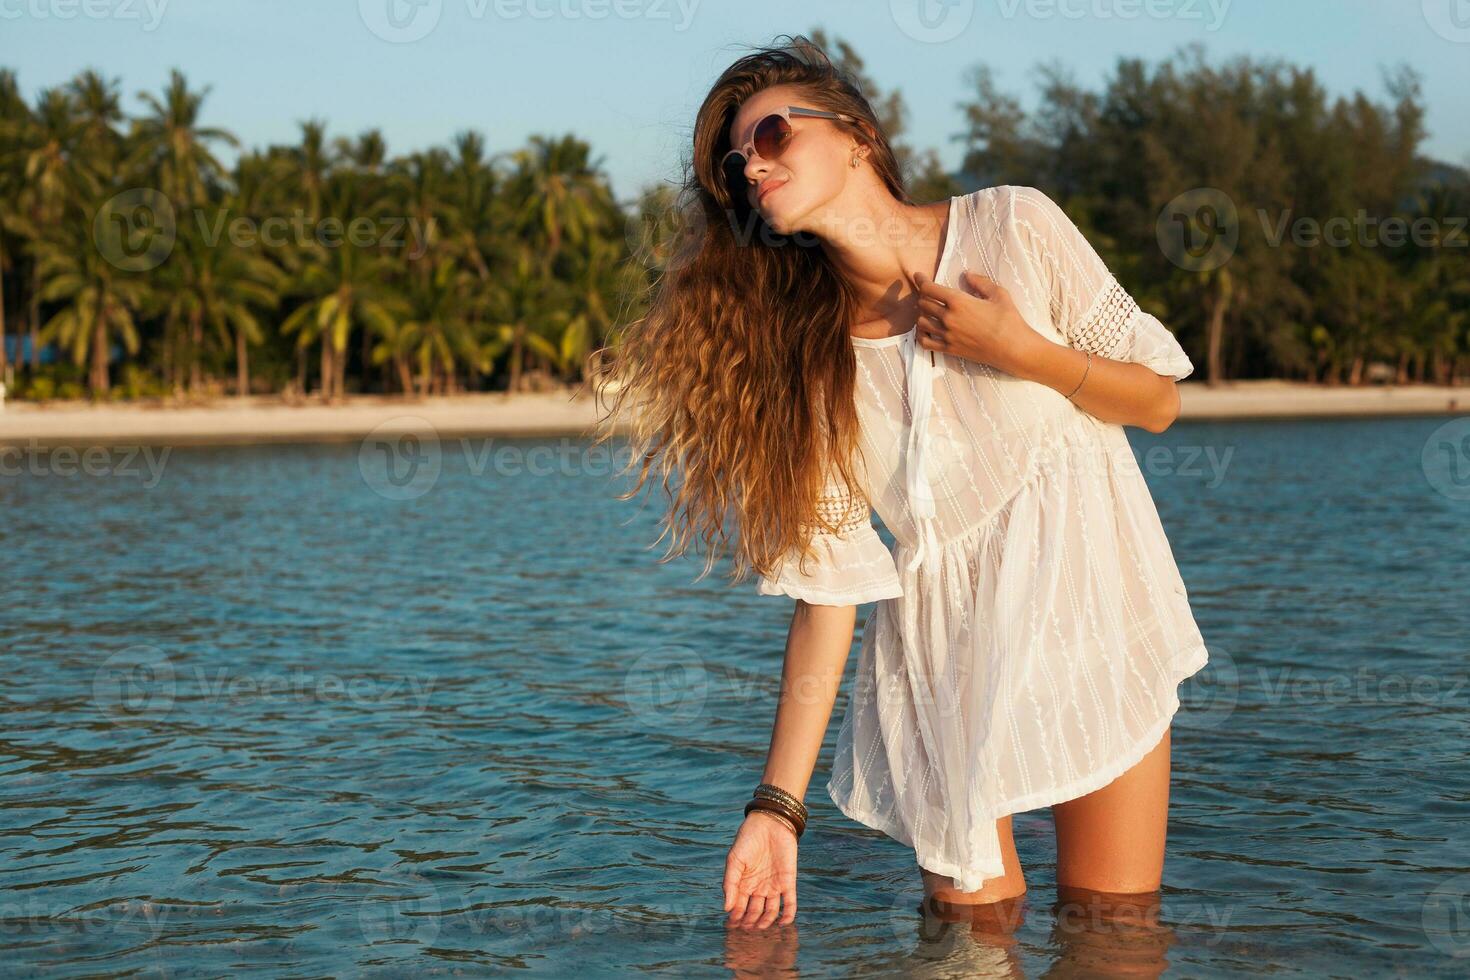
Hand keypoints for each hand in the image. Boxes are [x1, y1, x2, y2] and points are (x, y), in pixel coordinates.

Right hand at [723, 811, 798, 927]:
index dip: (735, 918)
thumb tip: (726, 908)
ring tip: (760, 927)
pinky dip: (788, 915)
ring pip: (771, 911)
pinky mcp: (788, 881)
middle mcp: (758, 887)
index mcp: (744, 883)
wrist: (770, 822)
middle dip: (749, 922)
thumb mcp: (734, 860)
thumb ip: (730, 883)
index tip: (732, 926)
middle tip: (745, 929)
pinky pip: (790, 902)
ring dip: (766, 921)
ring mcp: (774, 885)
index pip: (739, 906)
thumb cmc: (748, 839)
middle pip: (754, 911)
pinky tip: (783, 923)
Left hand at [912, 269, 1044, 377]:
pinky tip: (926, 331)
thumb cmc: (1009, 319)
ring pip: (921, 322)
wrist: (1013, 348)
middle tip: (929, 294)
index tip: (918, 276)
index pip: (929, 289)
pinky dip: (921, 335)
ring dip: (922, 315)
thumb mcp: (998, 294)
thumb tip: (967, 275)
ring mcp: (947, 335)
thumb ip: (980, 282)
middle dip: (924, 296)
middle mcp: (948, 318)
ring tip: (928, 312)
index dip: (921, 280)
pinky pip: (925, 343)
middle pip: (923, 304)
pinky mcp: (949, 349)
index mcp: (958, 301)